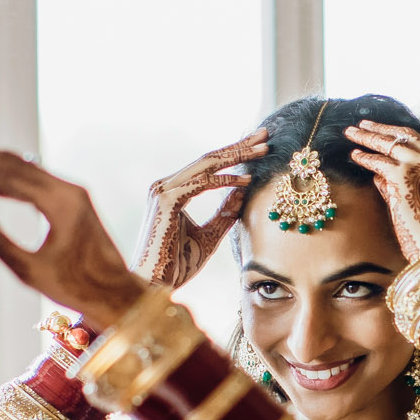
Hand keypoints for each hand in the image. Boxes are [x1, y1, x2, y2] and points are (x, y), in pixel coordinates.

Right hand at [0, 146, 145, 323]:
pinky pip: (32, 182)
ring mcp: (71, 192)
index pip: (8, 173)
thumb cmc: (77, 290)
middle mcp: (68, 189)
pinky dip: (5, 180)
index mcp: (61, 203)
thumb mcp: (30, 271)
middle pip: (13, 162)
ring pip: (22, 168)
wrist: (116, 296)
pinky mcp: (70, 200)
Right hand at [133, 129, 267, 287]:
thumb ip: (224, 213)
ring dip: (236, 156)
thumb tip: (243, 192)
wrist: (155, 285)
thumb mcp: (209, 234)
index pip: (207, 166)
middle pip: (208, 159)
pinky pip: (201, 183)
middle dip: (238, 146)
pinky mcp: (166, 200)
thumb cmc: (178, 264)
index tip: (258, 146)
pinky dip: (225, 180)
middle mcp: (165, 185)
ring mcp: (163, 190)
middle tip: (265, 134)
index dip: (233, 154)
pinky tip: (246, 180)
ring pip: (206, 164)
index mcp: (172, 191)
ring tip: (262, 149)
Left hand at [344, 121, 419, 257]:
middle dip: (382, 128)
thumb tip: (378, 175)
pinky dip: (365, 157)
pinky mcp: (403, 175)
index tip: (385, 131)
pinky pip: (379, 161)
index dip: (401, 136)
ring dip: (368, 137)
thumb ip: (404, 186)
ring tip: (351, 132)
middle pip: (406, 136)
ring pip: (390, 143)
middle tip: (364, 123)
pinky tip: (354, 155)